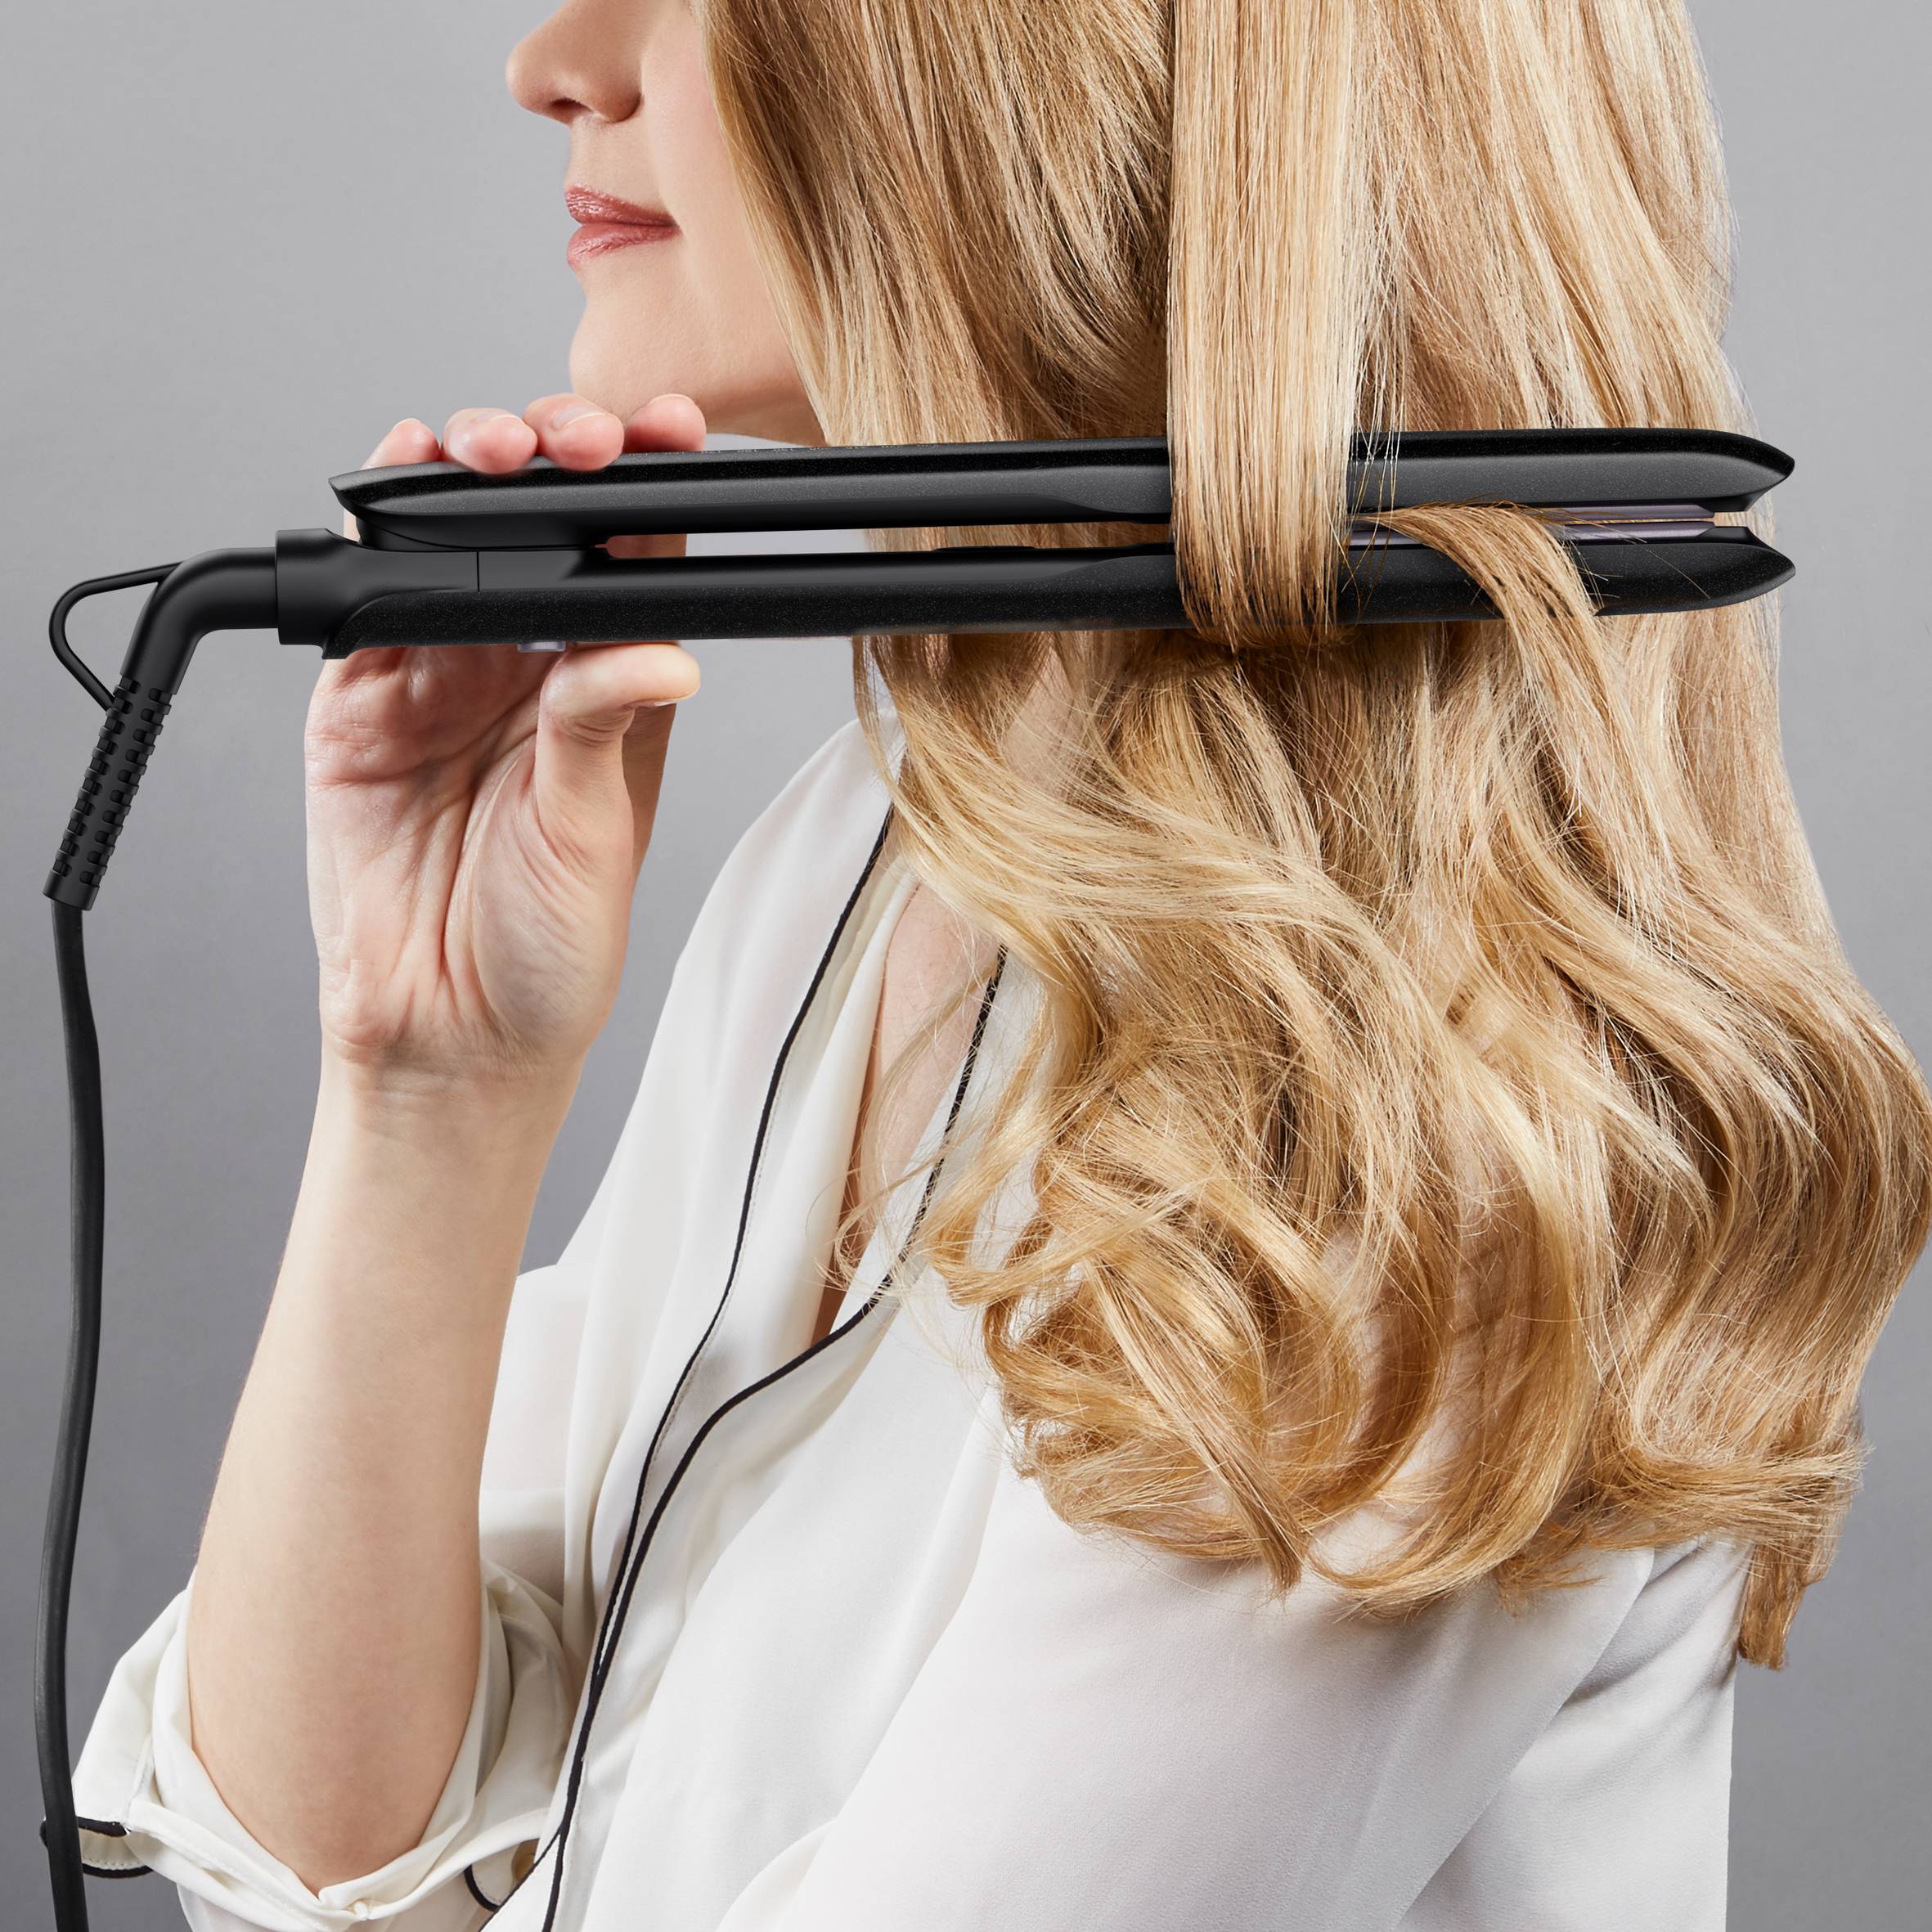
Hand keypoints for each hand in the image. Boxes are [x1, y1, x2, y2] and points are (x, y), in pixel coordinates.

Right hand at [304, 392, 704, 1091]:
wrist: (450, 1034)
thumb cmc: (548, 948)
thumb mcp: (593, 832)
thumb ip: (605, 724)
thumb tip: (662, 646)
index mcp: (604, 693)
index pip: (630, 561)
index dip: (645, 490)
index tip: (663, 439)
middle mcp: (523, 673)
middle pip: (537, 529)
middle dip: (552, 460)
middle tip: (571, 443)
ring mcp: (437, 680)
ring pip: (447, 544)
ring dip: (464, 478)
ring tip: (494, 456)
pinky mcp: (357, 703)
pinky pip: (361, 602)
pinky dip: (374, 542)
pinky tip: (400, 501)